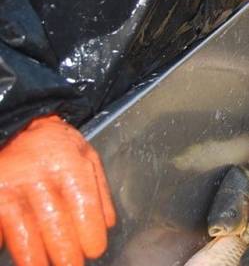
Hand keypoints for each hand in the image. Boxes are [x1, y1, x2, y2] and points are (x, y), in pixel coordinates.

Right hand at [0, 115, 115, 265]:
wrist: (19, 125)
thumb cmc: (57, 147)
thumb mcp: (87, 157)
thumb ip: (99, 191)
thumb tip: (109, 225)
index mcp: (70, 164)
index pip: (84, 205)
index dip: (90, 233)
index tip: (95, 250)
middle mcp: (39, 175)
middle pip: (55, 224)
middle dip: (66, 254)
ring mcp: (11, 187)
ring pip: (24, 233)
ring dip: (35, 260)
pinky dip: (3, 244)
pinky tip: (9, 250)